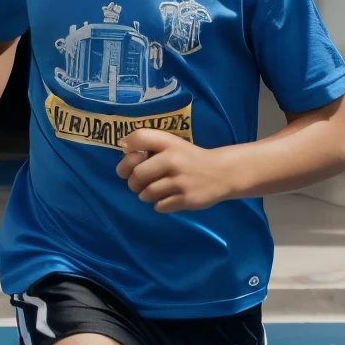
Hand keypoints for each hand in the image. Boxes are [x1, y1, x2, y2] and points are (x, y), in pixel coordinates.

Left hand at [115, 129, 237, 212]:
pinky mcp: (186, 199)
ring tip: (155, 191)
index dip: (127, 152)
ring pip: (146, 193)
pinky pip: (160, 206)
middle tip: (140, 183)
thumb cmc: (190, 158)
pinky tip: (168, 198)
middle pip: (137, 174)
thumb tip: (122, 147)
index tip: (130, 159)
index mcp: (169, 142)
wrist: (222, 172)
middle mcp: (173, 160)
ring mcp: (180, 181)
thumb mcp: (172, 144)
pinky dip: (160, 205)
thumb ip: (150, 143)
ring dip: (145, 195)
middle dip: (133, 182)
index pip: (139, 138)